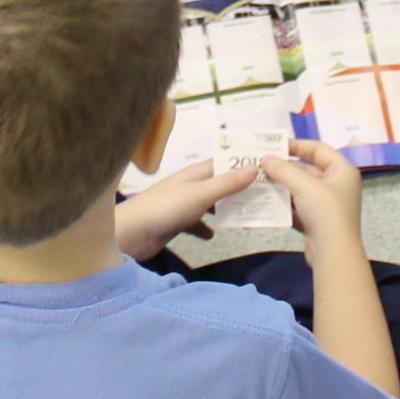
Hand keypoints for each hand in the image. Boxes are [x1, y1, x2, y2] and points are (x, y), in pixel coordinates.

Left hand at [114, 161, 260, 262]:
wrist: (131, 235)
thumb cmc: (165, 209)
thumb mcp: (201, 194)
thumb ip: (227, 183)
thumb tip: (255, 167)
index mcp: (196, 173)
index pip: (225, 162)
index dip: (244, 164)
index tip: (268, 168)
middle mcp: (190, 185)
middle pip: (220, 183)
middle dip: (240, 188)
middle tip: (267, 195)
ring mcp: (183, 204)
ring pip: (211, 204)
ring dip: (226, 208)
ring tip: (248, 214)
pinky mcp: (176, 223)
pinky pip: (197, 223)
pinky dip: (206, 228)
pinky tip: (213, 235)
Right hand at [260, 138, 364, 262]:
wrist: (333, 252)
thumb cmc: (325, 210)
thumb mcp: (303, 185)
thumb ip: (283, 170)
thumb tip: (265, 159)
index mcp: (342, 171)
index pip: (319, 149)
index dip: (298, 145)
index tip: (275, 145)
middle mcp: (338, 185)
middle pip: (308, 170)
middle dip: (286, 168)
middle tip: (262, 165)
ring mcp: (328, 205)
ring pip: (302, 189)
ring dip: (283, 186)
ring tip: (260, 181)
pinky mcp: (318, 222)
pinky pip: (299, 207)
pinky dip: (285, 204)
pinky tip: (267, 201)